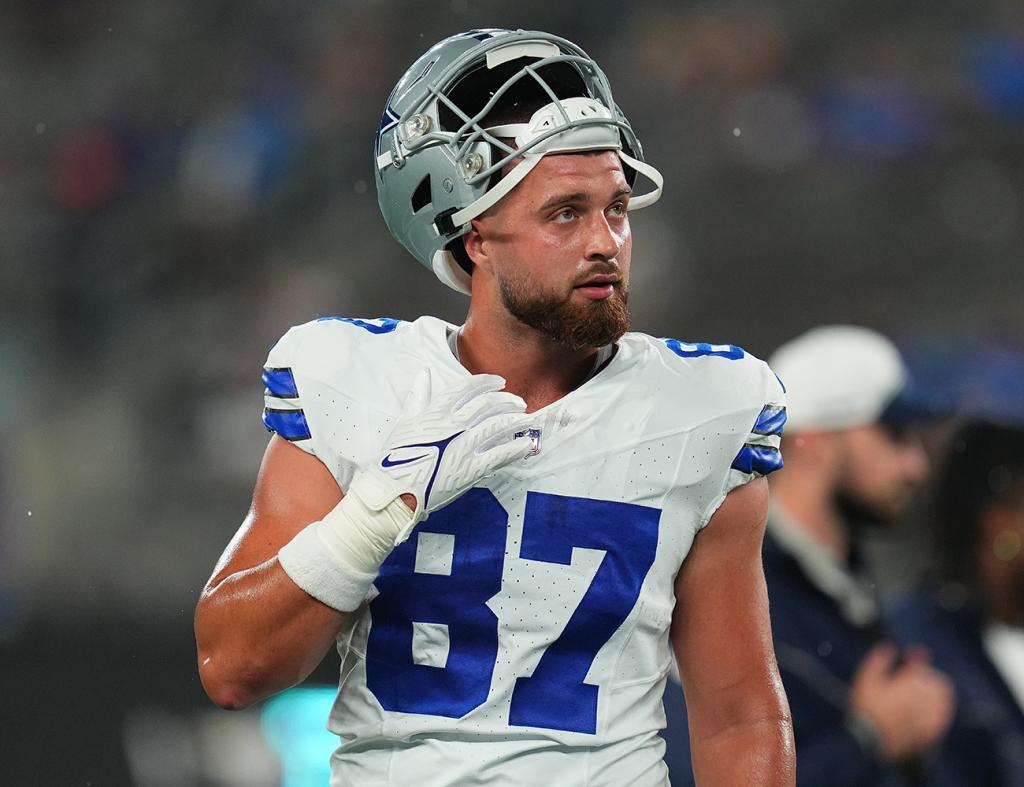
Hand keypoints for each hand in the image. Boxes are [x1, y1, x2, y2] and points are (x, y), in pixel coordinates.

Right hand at [355, 368, 533, 540]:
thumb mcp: (405, 422)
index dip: (486, 382)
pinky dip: (516, 448)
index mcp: (436, 411)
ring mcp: (464, 446)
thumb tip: (423, 373)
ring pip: (497, 425)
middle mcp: (453, 425)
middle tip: (518, 402)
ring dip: (516, 419)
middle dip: (506, 400)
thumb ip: (418, 396)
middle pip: (487, 404)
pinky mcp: (472, 469)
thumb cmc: (395, 459)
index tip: (499, 382)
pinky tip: (527, 444)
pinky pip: (500, 454)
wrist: (394, 492)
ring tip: (527, 418)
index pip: (466, 387)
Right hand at [849, 643, 954, 761]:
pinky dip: (941, 710)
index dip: (919, 657)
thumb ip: (879, 661)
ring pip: (944, 700)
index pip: (920, 665)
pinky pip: (942, 718)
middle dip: (931, 676)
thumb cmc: (867, 706)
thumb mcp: (866, 679)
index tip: (917, 653)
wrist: (870, 740)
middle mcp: (923, 698)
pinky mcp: (930, 732)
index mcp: (908, 682)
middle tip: (923, 675)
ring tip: (933, 690)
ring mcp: (928, 715)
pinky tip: (936, 710)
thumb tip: (890, 647)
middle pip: (938, 682)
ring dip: (939, 692)